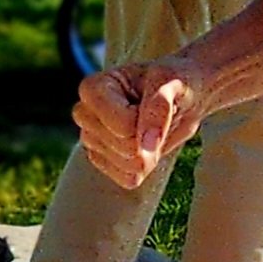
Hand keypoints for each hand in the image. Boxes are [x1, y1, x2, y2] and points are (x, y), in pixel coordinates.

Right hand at [73, 54, 206, 186]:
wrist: (179, 97)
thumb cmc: (172, 82)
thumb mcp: (171, 82)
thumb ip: (159, 107)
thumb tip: (147, 145)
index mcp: (92, 88)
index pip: (124, 126)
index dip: (148, 120)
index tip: (153, 99)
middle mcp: (84, 114)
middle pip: (125, 147)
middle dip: (149, 137)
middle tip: (154, 116)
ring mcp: (89, 140)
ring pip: (128, 165)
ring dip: (150, 152)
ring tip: (149, 128)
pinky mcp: (101, 161)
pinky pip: (128, 179)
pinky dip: (146, 167)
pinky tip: (145, 146)